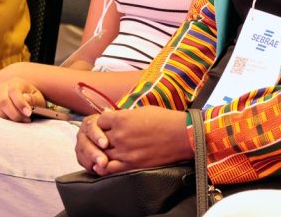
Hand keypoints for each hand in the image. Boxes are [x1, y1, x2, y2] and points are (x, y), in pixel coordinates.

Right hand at [0, 76, 45, 121]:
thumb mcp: (37, 98)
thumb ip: (33, 99)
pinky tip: (0, 122)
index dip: (21, 104)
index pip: (14, 92)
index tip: (29, 114)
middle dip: (14, 114)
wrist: (20, 97)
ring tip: (13, 123)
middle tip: (24, 121)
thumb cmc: (31, 100)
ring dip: (1, 115)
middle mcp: (1, 87)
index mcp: (15, 83)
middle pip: (3, 101)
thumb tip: (25, 99)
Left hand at [74, 107, 191, 175]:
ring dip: (100, 153)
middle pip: (98, 138)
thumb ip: (124, 115)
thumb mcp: (142, 111)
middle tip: (104, 140)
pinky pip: (109, 169)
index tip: (107, 125)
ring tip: (103, 153)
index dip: (103, 123)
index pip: (100, 121)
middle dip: (100, 138)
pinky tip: (106, 164)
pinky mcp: (131, 165)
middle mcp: (120, 135)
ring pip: (100, 154)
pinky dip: (104, 167)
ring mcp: (124, 152)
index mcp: (122, 119)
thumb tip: (111, 116)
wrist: (182, 135)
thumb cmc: (165, 120)